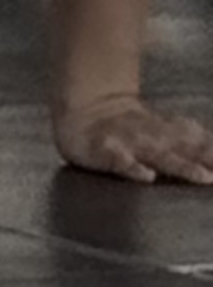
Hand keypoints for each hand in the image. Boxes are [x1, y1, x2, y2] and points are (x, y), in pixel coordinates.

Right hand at [54, 95, 212, 185]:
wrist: (86, 110)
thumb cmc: (131, 128)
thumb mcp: (167, 130)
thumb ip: (195, 141)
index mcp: (173, 133)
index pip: (204, 142)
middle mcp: (156, 136)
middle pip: (189, 149)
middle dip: (211, 160)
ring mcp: (130, 142)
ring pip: (159, 155)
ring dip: (181, 166)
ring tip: (202, 177)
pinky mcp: (104, 150)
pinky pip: (118, 161)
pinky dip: (132, 169)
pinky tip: (145, 177)